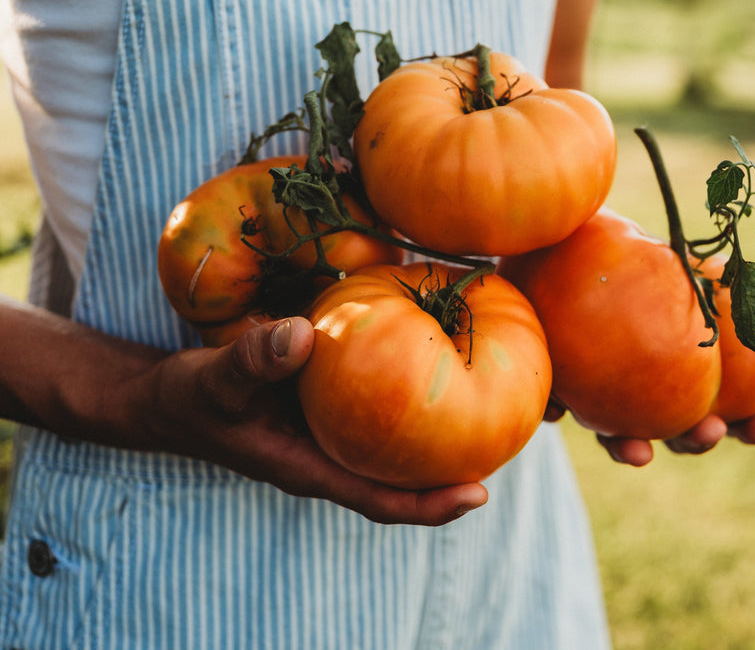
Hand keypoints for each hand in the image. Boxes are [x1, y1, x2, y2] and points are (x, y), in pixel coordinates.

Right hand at [0, 298, 486, 525]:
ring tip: (480, 405)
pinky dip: (399, 395)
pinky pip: (371, 409)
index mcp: (309, 467)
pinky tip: (422, 361)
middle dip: (448, 470)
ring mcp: (326, 433)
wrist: (167, 397)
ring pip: (389, 444)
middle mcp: (327, 454)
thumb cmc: (191, 398)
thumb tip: (302, 335)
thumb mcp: (218, 380)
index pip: (379, 500)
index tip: (479, 495)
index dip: (428, 505)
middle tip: (503, 442)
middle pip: (399, 478)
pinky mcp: (321, 407)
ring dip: (431, 433)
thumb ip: (254, 361)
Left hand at [541, 279, 754, 465]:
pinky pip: (554, 401)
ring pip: (612, 434)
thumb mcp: (686, 262)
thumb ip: (733, 286)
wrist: (566, 243)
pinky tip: (560, 410)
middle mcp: (637, 388)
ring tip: (638, 452)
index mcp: (676, 372)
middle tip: (707, 432)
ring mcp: (594, 389)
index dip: (745, 426)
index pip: (718, 408)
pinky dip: (558, 408)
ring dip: (626, 448)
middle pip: (669, 431)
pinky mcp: (552, 377)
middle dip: (691, 442)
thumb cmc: (637, 258)